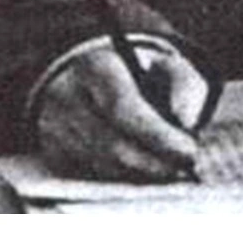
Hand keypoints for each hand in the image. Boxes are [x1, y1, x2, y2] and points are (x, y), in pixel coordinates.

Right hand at [35, 45, 210, 180]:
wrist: (90, 77)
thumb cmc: (138, 72)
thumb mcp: (165, 65)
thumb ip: (183, 85)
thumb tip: (186, 123)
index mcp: (94, 66)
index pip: (122, 106)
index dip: (157, 134)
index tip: (188, 150)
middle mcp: (66, 97)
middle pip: (109, 143)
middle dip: (153, 161)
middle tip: (185, 167)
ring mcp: (53, 128)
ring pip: (102, 164)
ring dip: (142, 173)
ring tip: (173, 170)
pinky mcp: (53, 152)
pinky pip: (93, 174)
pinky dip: (125, 177)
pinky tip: (149, 172)